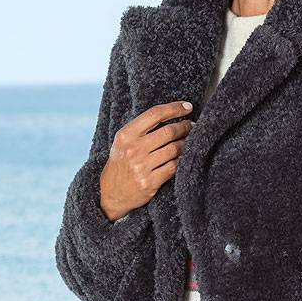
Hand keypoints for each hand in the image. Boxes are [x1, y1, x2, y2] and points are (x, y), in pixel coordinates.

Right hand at [99, 101, 194, 221]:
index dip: (175, 108)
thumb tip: (171, 115)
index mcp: (126, 135)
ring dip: (186, 144)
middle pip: (168, 132)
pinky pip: (173, 167)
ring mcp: (141, 167)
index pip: (155, 114)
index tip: (188, 107)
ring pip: (174, 149)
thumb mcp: (123, 142)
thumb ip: (141, 129)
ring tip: (189, 141)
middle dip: (185, 127)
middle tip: (192, 126)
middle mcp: (133, 150)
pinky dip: (181, 161)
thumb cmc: (121, 164)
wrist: (109, 193)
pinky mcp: (150, 183)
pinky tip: (183, 157)